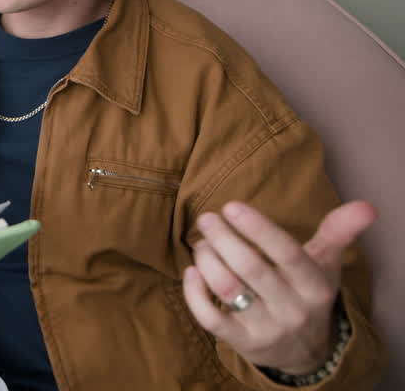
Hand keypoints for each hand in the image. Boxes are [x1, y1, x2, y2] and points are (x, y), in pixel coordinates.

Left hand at [182, 200, 374, 374]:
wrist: (306, 350)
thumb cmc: (309, 291)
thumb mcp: (326, 263)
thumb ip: (339, 231)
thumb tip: (366, 206)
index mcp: (314, 285)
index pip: (285, 252)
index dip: (257, 228)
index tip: (231, 206)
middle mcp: (292, 308)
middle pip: (250, 268)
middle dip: (222, 238)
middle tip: (207, 219)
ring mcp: (266, 328)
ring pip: (227, 290)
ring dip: (207, 260)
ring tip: (202, 243)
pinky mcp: (242, 343)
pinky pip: (210, 319)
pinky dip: (194, 293)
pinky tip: (192, 270)